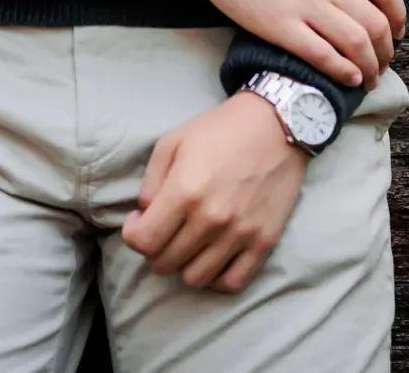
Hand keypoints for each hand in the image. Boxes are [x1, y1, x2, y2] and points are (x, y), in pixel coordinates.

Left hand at [121, 89, 307, 292]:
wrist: (276, 125)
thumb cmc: (220, 129)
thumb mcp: (174, 140)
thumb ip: (151, 181)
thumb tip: (144, 214)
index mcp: (185, 191)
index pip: (144, 241)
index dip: (133, 234)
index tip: (139, 221)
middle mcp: (211, 219)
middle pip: (165, 263)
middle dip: (154, 250)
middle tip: (163, 230)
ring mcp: (239, 235)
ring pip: (194, 279)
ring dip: (183, 265)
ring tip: (187, 243)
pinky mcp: (263, 243)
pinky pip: (232, 283)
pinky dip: (216, 277)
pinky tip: (212, 256)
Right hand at [180, 0, 405, 88]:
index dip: (399, 14)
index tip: (399, 29)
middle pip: (375, 23)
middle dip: (387, 49)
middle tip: (384, 62)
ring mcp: (304, 5)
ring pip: (354, 43)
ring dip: (369, 66)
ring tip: (369, 77)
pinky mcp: (279, 26)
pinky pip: (321, 55)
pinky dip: (341, 70)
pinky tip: (348, 78)